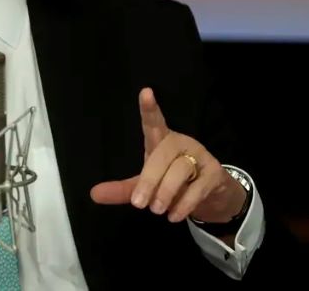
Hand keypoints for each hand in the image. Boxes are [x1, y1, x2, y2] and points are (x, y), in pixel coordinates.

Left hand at [90, 88, 246, 224]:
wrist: (211, 196)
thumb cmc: (173, 182)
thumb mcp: (146, 185)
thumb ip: (123, 189)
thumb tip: (94, 194)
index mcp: (161, 141)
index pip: (154, 122)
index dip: (149, 109)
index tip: (145, 92)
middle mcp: (181, 143)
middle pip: (163, 155)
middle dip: (150, 180)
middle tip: (139, 204)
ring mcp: (200, 156)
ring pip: (180, 170)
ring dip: (166, 193)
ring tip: (157, 210)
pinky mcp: (215, 173)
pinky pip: (198, 187)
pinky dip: (183, 204)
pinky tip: (174, 215)